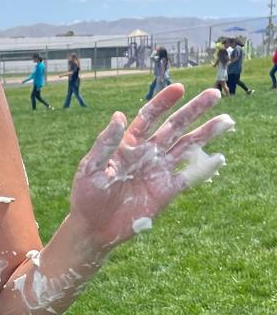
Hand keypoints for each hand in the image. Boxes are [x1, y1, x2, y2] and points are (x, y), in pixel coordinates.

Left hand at [69, 84, 232, 250]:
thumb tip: (119, 115)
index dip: (163, 102)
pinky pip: (189, 177)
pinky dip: (204, 168)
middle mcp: (147, 153)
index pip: (149, 117)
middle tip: (214, 94)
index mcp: (128, 144)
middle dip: (194, 110)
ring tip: (227, 121)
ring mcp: (159, 170)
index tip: (179, 88)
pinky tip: (219, 158)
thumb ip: (105, 144)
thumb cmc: (86, 195)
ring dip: (206, 134)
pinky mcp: (167, 190)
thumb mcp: (90, 168)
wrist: (94, 227)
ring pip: (187, 147)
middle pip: (175, 127)